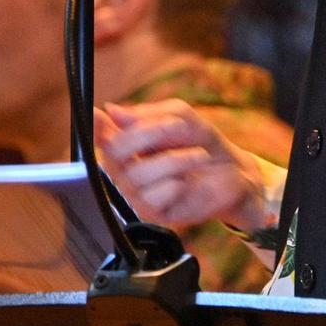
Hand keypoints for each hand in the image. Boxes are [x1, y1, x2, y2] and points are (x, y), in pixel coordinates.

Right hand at [96, 98, 268, 231]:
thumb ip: (146, 114)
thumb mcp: (179, 116)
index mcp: (127, 143)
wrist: (232, 172)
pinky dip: (175, 184)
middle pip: (114, 152)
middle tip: (177, 127)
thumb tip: (112, 111)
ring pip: (138, 174)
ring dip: (174, 159)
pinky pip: (152, 197)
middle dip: (149, 133)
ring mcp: (136, 193)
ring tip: (196, 156)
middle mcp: (125, 169)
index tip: (97, 115)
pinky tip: (187, 183)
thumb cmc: (201, 142)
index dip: (93, 126)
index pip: (99, 136)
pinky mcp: (152, 214)